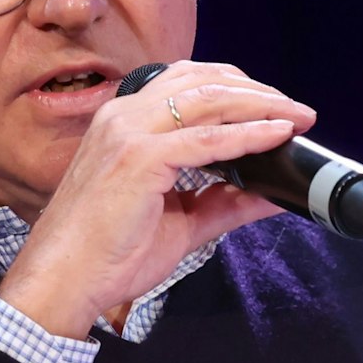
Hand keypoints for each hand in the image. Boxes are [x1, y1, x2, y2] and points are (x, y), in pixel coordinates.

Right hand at [0, 61, 316, 337]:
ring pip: (209, 100)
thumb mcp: (179, 222)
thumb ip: (223, 202)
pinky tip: (277, 136)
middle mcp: (124, 116)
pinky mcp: (139, 159)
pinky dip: (248, 135)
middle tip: (299, 111)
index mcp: (124, 122)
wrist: (62, 280)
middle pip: (204, 81)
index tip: (276, 106)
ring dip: (261, 105)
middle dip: (258, 91)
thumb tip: (271, 193)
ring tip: (297, 117)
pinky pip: (208, 140)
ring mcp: (129, 133)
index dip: (237, 88)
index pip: (187, 83)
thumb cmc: (107, 253)